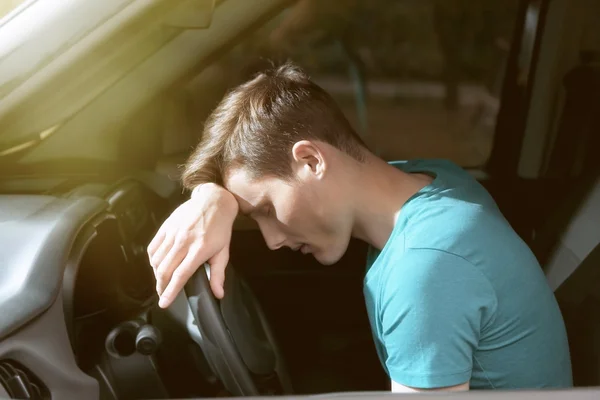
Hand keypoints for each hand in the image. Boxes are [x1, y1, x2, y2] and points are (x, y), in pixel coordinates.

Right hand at [147, 183, 237, 307]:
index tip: (164, 303)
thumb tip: (218, 294)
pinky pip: (153, 247)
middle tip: (162, 295)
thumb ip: (218, 274)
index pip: (180, 275)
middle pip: (165, 270)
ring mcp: (173, 233)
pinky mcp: (166, 227)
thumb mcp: (223, 252)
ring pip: (157, 260)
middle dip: (161, 286)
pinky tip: (157, 265)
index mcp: (199, 250)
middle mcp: (183, 242)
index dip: (171, 291)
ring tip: (161, 281)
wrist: (213, 201)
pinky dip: (152, 259)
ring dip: (157, 274)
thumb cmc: (220, 229)